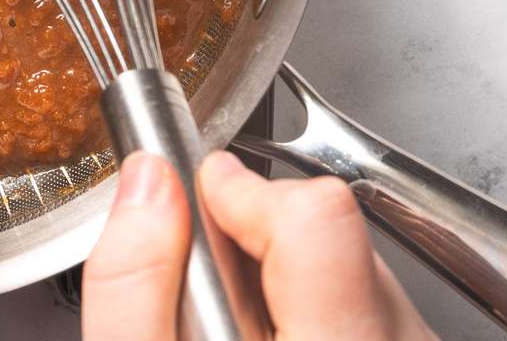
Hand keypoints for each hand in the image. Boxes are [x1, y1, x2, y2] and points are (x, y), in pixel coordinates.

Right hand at [83, 150, 436, 339]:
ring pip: (357, 270)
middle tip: (212, 299)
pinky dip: (324, 311)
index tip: (205, 199)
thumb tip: (146, 181)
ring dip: (292, 285)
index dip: (244, 191)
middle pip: (333, 233)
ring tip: (245, 333)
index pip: (316, 215)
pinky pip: (375, 305)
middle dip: (257, 245)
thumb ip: (131, 286)